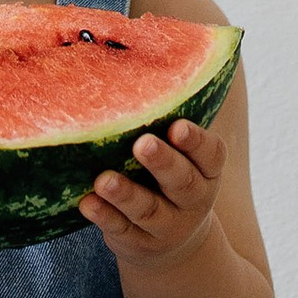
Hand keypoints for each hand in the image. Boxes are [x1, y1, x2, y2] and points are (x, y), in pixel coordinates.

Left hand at [81, 117, 224, 268]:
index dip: (196, 142)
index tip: (177, 126)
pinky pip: (121, 230)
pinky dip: (104, 217)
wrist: (173, 244)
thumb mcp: (184, 157)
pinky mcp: (138, 242)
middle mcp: (192, 200)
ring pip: (148, 210)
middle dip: (163, 163)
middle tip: (142, 144)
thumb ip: (171, 120)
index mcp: (207, 172)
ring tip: (104, 179)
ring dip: (126, 194)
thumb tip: (152, 52)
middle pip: (182, 182)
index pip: (211, 155)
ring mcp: (166, 226)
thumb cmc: (171, 179)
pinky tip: (87, 203)